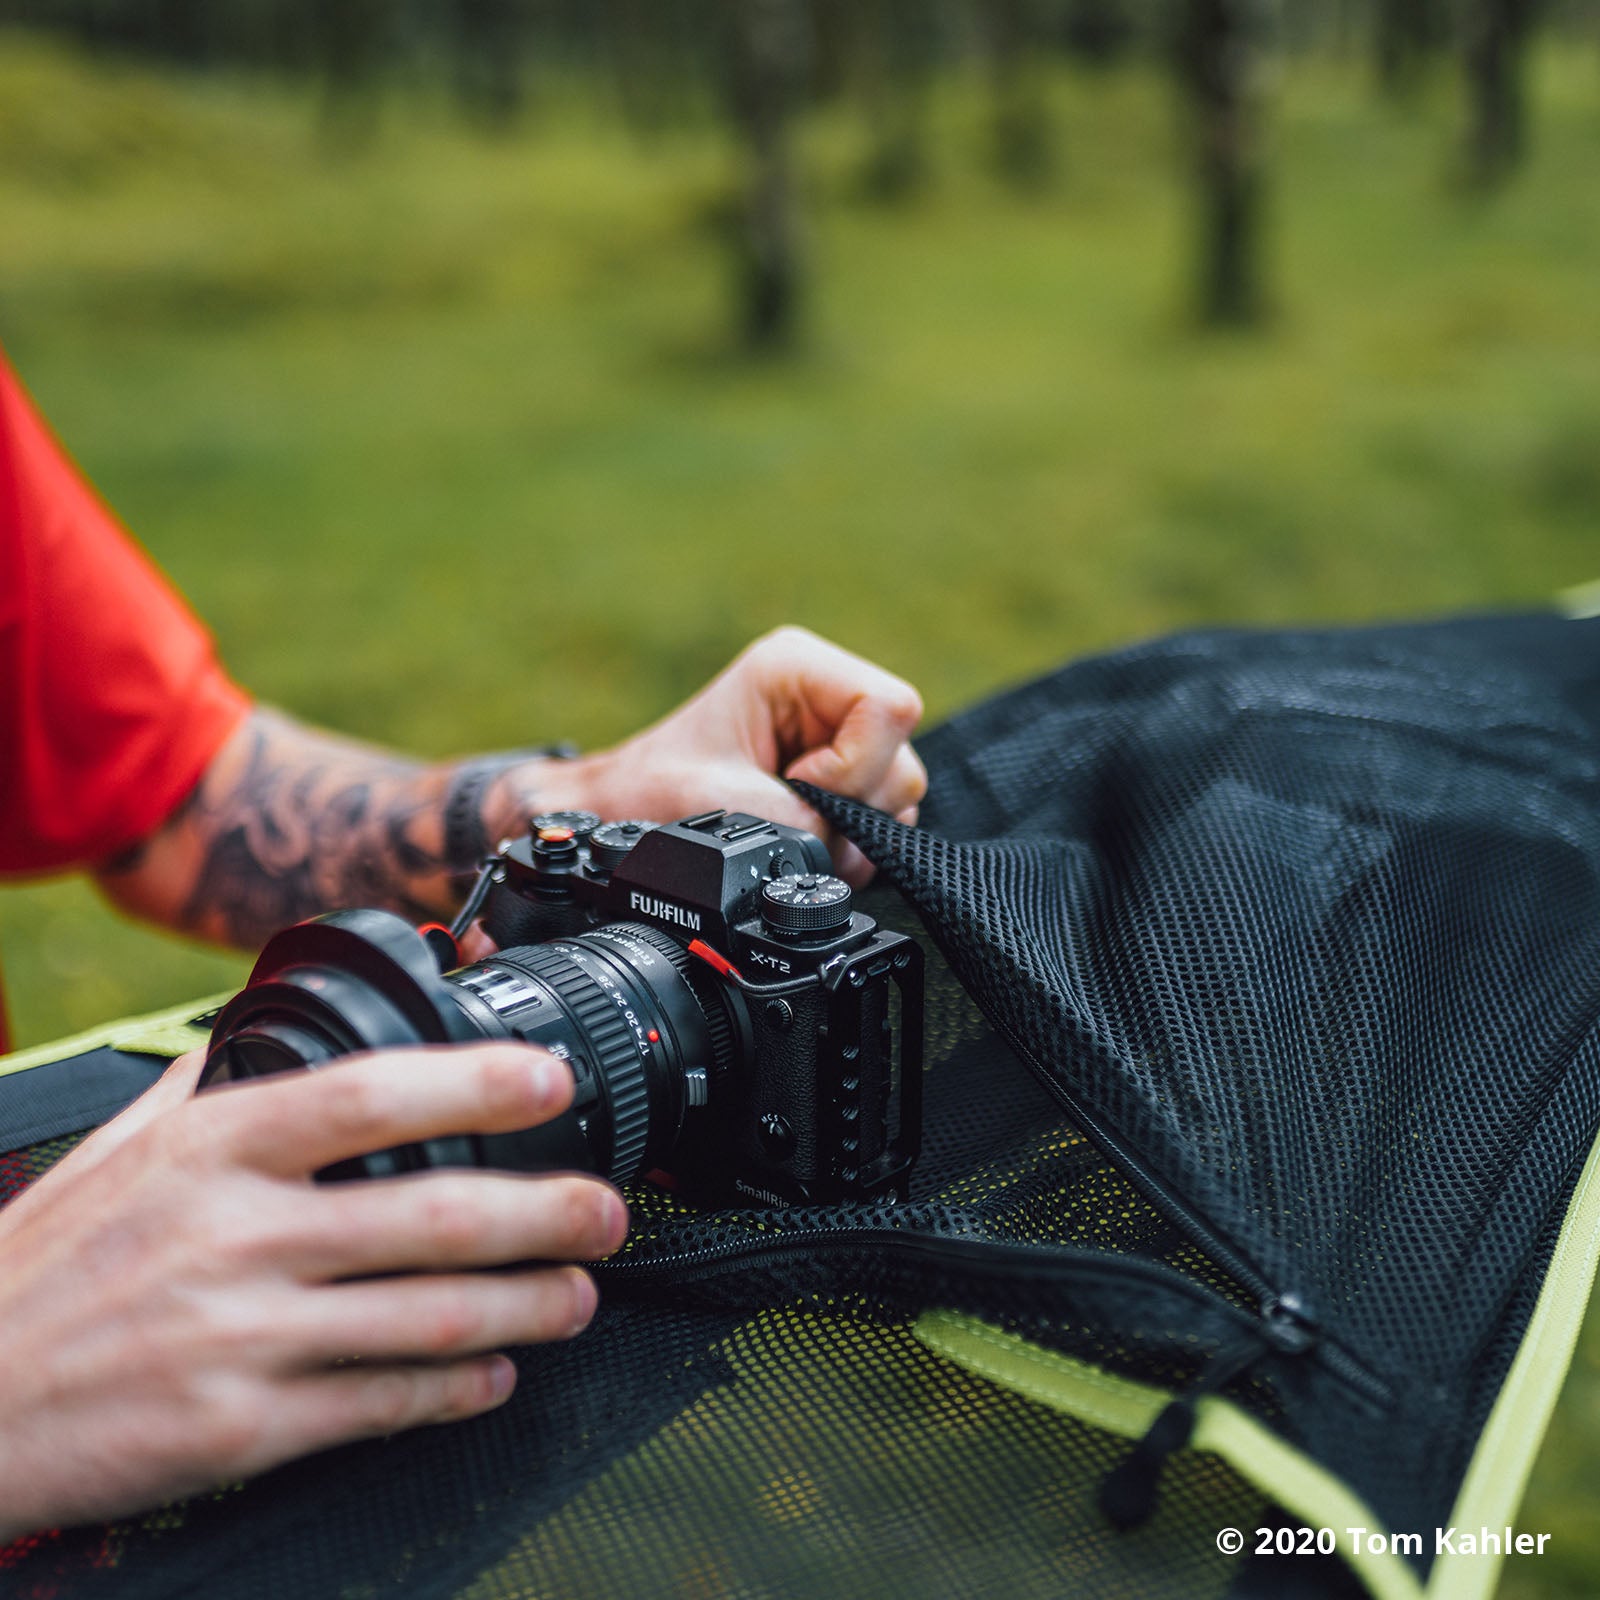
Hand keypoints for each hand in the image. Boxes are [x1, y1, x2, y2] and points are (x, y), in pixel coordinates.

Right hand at [0, 1042, 626, 1540]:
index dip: (475, 1082)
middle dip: (546, 1214)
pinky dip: (456, 1391)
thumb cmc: (45, 1265)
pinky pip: (379, 1404)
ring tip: (579, 1295)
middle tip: (605, 1212)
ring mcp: (241, 1335)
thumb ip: (213, 1081)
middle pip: (432, 1215)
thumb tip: (282, 1015)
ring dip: (527, 1306)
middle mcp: (236, 1234)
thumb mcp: (121, 1149)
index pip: (368, 1094)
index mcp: (213, 1149)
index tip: (550, 1078)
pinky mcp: (239, 1428)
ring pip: (428, 1318)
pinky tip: (495, 1375)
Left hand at [496, 627, 926, 885]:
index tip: (795, 787)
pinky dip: (846, 841)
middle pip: (900, 756)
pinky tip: (799, 835)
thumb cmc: (654, 793)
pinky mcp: (840, 773)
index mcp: (798, 666)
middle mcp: (827, 691)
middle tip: (788, 814)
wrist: (624, 815)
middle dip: (853, 805)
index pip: (889, 707)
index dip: (854, 765)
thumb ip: (801, 823)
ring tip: (786, 826)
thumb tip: (852, 849)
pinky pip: (881, 814)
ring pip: (898, 791)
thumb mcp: (725, 803)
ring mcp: (838, 734)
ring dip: (850, 830)